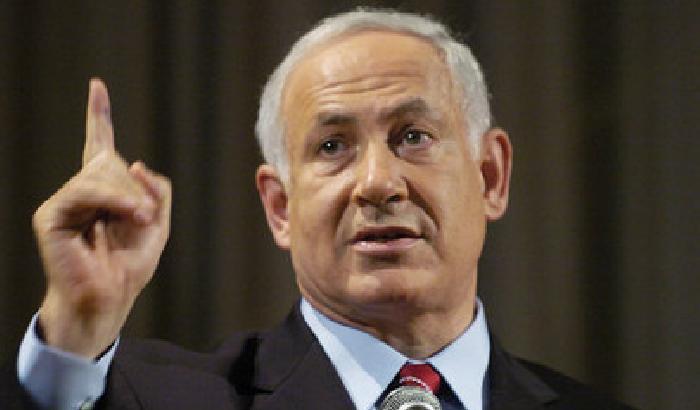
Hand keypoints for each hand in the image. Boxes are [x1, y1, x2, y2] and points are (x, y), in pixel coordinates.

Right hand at [33, 79, 170, 357]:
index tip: (97, 86)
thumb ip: (156, 190)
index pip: (100, 144)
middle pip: (111, 160)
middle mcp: (81, 190)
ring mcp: (64, 201)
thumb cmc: (129, 265)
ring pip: (102, 174)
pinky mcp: (51, 214)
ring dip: (129, 197)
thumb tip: (132, 160)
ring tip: (141, 221)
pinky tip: (131, 217)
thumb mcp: (158, 223)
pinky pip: (87, 191)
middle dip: (136, 187)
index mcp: (105, 190)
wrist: (110, 298)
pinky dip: (115, 201)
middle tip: (146, 218)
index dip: (99, 115)